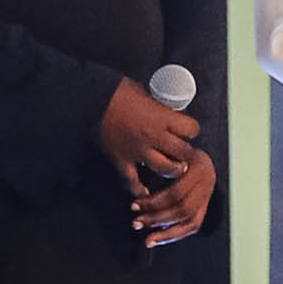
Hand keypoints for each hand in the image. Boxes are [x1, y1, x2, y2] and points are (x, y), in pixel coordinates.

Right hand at [98, 77, 200, 191]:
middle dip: (186, 153)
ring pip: (164, 169)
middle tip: (184, 153)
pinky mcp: (121, 159)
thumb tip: (165, 110)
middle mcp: (153, 136)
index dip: (191, 130)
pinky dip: (138, 188)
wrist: (91, 101)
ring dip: (172, 170)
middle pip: (182, 152)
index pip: (190, 129)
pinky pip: (132, 180)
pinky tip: (143, 191)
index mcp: (161, 118)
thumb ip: (157, 106)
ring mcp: (138, 150)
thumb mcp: (145, 93)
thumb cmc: (116, 92)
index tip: (188, 131)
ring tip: (173, 169)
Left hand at [135, 147, 214, 247]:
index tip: (134, 206)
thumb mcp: (166, 151)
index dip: (153, 202)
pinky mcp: (205, 206)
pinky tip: (157, 239)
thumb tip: (133, 189)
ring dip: (165, 232)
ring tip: (146, 239)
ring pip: (190, 221)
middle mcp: (207, 180)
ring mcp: (208, 194)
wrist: (192, 152)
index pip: (175, 192)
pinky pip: (193, 226)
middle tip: (136, 223)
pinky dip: (174, 235)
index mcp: (198, 165)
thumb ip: (157, 166)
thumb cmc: (171, 151)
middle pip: (183, 208)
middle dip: (157, 218)